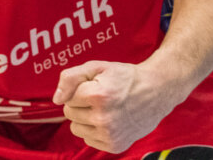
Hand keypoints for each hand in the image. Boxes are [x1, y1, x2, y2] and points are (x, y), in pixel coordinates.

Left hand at [52, 60, 173, 153]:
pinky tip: (108, 120)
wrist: (156, 91)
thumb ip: (70, 78)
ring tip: (103, 108)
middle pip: (69, 113)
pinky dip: (93, 130)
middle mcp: (104, 118)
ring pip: (75, 128)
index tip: (94, 86)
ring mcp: (110, 135)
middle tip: (99, 96)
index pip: (67, 98)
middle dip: (79, 104)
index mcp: (98, 96)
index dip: (78, 90)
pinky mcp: (115, 145)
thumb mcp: (97, 67)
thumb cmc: (124, 77)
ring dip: (84, 118)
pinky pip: (88, 139)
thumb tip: (56, 99)